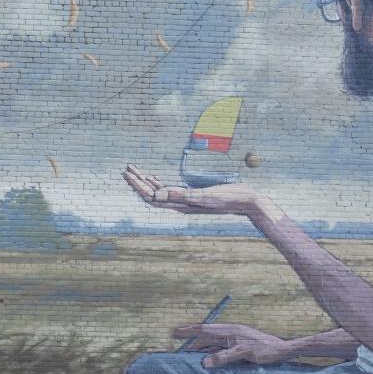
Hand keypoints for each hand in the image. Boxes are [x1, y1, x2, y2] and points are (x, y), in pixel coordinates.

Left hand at [123, 165, 268, 217]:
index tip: (127, 173)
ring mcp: (186, 201)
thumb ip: (182, 195)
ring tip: (134, 170)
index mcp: (180, 205)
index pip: (151, 197)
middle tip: (126, 168)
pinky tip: (154, 178)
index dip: (137, 186)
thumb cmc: (228, 197)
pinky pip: (169, 191)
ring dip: (146, 182)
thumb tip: (157, 195)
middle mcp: (180, 205)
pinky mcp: (192, 196)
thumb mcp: (204, 195)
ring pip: (159, 192)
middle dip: (137, 182)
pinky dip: (158, 184)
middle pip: (152, 195)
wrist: (246, 202)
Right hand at [172, 323, 293, 367]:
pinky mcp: (239, 348)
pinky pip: (220, 351)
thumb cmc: (265, 350)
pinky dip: (211, 355)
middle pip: (206, 337)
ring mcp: (234, 341)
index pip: (204, 330)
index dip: (188, 331)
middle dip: (192, 341)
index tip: (174, 333)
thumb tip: (203, 363)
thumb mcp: (243, 353)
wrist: (283, 350)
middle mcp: (230, 334)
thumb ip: (223, 357)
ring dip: (201, 349)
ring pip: (213, 345)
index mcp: (230, 330)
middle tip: (177, 345)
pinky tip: (207, 361)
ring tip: (188, 356)